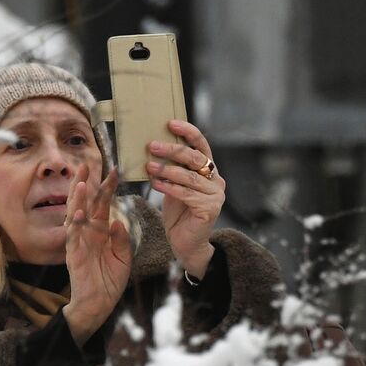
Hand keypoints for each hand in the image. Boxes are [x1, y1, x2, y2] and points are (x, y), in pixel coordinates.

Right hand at [63, 164, 131, 346]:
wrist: (100, 303)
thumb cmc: (109, 280)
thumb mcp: (122, 257)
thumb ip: (121, 239)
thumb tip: (118, 221)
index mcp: (100, 231)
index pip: (103, 204)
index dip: (107, 188)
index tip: (114, 170)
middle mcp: (88, 232)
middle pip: (86, 203)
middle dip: (85, 183)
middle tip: (86, 163)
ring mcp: (79, 242)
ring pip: (75, 215)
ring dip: (76, 199)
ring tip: (79, 181)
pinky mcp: (73, 254)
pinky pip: (73, 237)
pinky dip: (75, 224)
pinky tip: (77, 213)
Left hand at [146, 119, 224, 279]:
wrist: (186, 242)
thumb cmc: (179, 212)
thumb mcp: (175, 184)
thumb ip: (173, 168)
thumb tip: (153, 146)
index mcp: (210, 171)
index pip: (202, 146)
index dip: (188, 132)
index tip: (170, 123)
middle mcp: (217, 181)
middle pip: (195, 159)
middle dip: (172, 150)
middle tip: (151, 145)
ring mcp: (216, 196)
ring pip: (189, 177)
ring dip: (166, 170)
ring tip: (149, 166)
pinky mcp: (210, 209)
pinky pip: (186, 194)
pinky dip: (168, 187)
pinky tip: (155, 184)